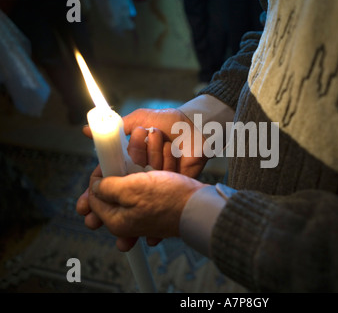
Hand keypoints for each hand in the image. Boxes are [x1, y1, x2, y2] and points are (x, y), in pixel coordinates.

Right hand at [77, 106, 208, 250]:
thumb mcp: (140, 120)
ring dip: (132, 217)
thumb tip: (85, 131)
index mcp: (132, 159)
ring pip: (139, 206)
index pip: (108, 179)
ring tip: (129, 222)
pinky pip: (163, 211)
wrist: (198, 125)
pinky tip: (150, 238)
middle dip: (105, 214)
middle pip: (120, 199)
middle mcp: (142, 175)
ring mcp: (157, 185)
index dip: (94, 193)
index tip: (83, 206)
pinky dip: (157, 228)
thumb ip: (117, 128)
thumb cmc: (170, 120)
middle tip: (92, 224)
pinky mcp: (173, 191)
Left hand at [77, 166, 206, 250]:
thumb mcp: (131, 189)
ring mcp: (142, 216)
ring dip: (136, 173)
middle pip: (111, 192)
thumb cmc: (169, 198)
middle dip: (120, 173)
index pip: (93, 196)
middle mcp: (126, 222)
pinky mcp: (155, 210)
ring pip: (129, 189)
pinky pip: (145, 190)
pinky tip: (157, 171)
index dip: (99, 175)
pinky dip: (149, 178)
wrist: (200, 206)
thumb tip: (93, 186)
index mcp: (115, 220)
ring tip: (151, 165)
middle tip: (132, 162)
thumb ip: (106, 187)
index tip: (111, 160)